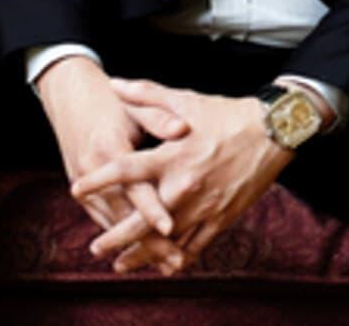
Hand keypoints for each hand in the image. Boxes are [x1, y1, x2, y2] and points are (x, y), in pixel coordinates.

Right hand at [36, 57, 190, 273]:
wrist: (71, 99)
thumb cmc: (110, 102)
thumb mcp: (134, 106)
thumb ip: (159, 118)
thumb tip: (182, 129)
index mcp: (110, 147)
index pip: (133, 184)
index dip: (151, 207)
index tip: (171, 227)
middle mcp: (93, 170)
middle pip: (124, 214)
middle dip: (149, 240)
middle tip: (177, 260)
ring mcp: (83, 183)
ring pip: (113, 223)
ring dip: (137, 246)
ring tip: (166, 263)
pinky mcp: (80, 191)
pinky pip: (103, 219)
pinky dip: (121, 237)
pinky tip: (141, 252)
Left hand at [71, 78, 293, 272]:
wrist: (272, 132)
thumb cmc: (225, 114)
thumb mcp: (184, 99)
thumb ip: (146, 95)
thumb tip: (115, 84)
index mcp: (172, 156)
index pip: (127, 170)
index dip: (99, 180)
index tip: (76, 188)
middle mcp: (185, 186)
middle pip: (142, 220)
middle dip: (115, 238)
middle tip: (95, 248)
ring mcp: (204, 206)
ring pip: (166, 240)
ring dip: (141, 254)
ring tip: (122, 263)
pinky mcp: (222, 219)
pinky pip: (195, 246)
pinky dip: (176, 256)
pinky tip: (164, 263)